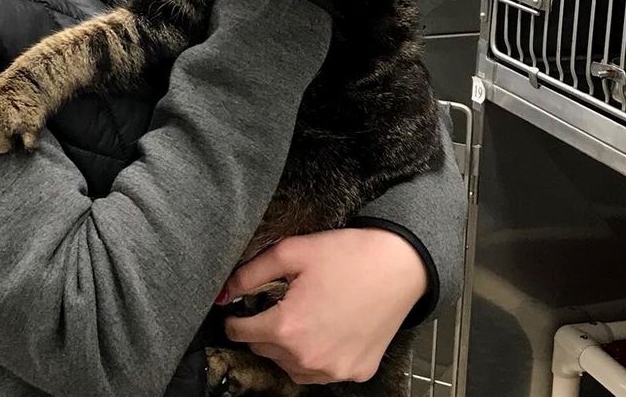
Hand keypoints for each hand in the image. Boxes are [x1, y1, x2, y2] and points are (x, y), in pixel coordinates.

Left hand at [220, 229, 428, 384]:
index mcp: (287, 328)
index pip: (240, 332)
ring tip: (304, 317)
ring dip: (288, 347)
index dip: (236, 318)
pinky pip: (322, 372)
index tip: (240, 309)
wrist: (401, 265)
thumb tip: (224, 293)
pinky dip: (317, 356)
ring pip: (290, 365)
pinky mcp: (355, 372)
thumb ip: (251, 274)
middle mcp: (308, 357)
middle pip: (264, 349)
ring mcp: (333, 370)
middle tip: (281, 304)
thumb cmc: (348, 255)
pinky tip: (326, 330)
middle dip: (264, 328)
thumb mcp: (292, 252)